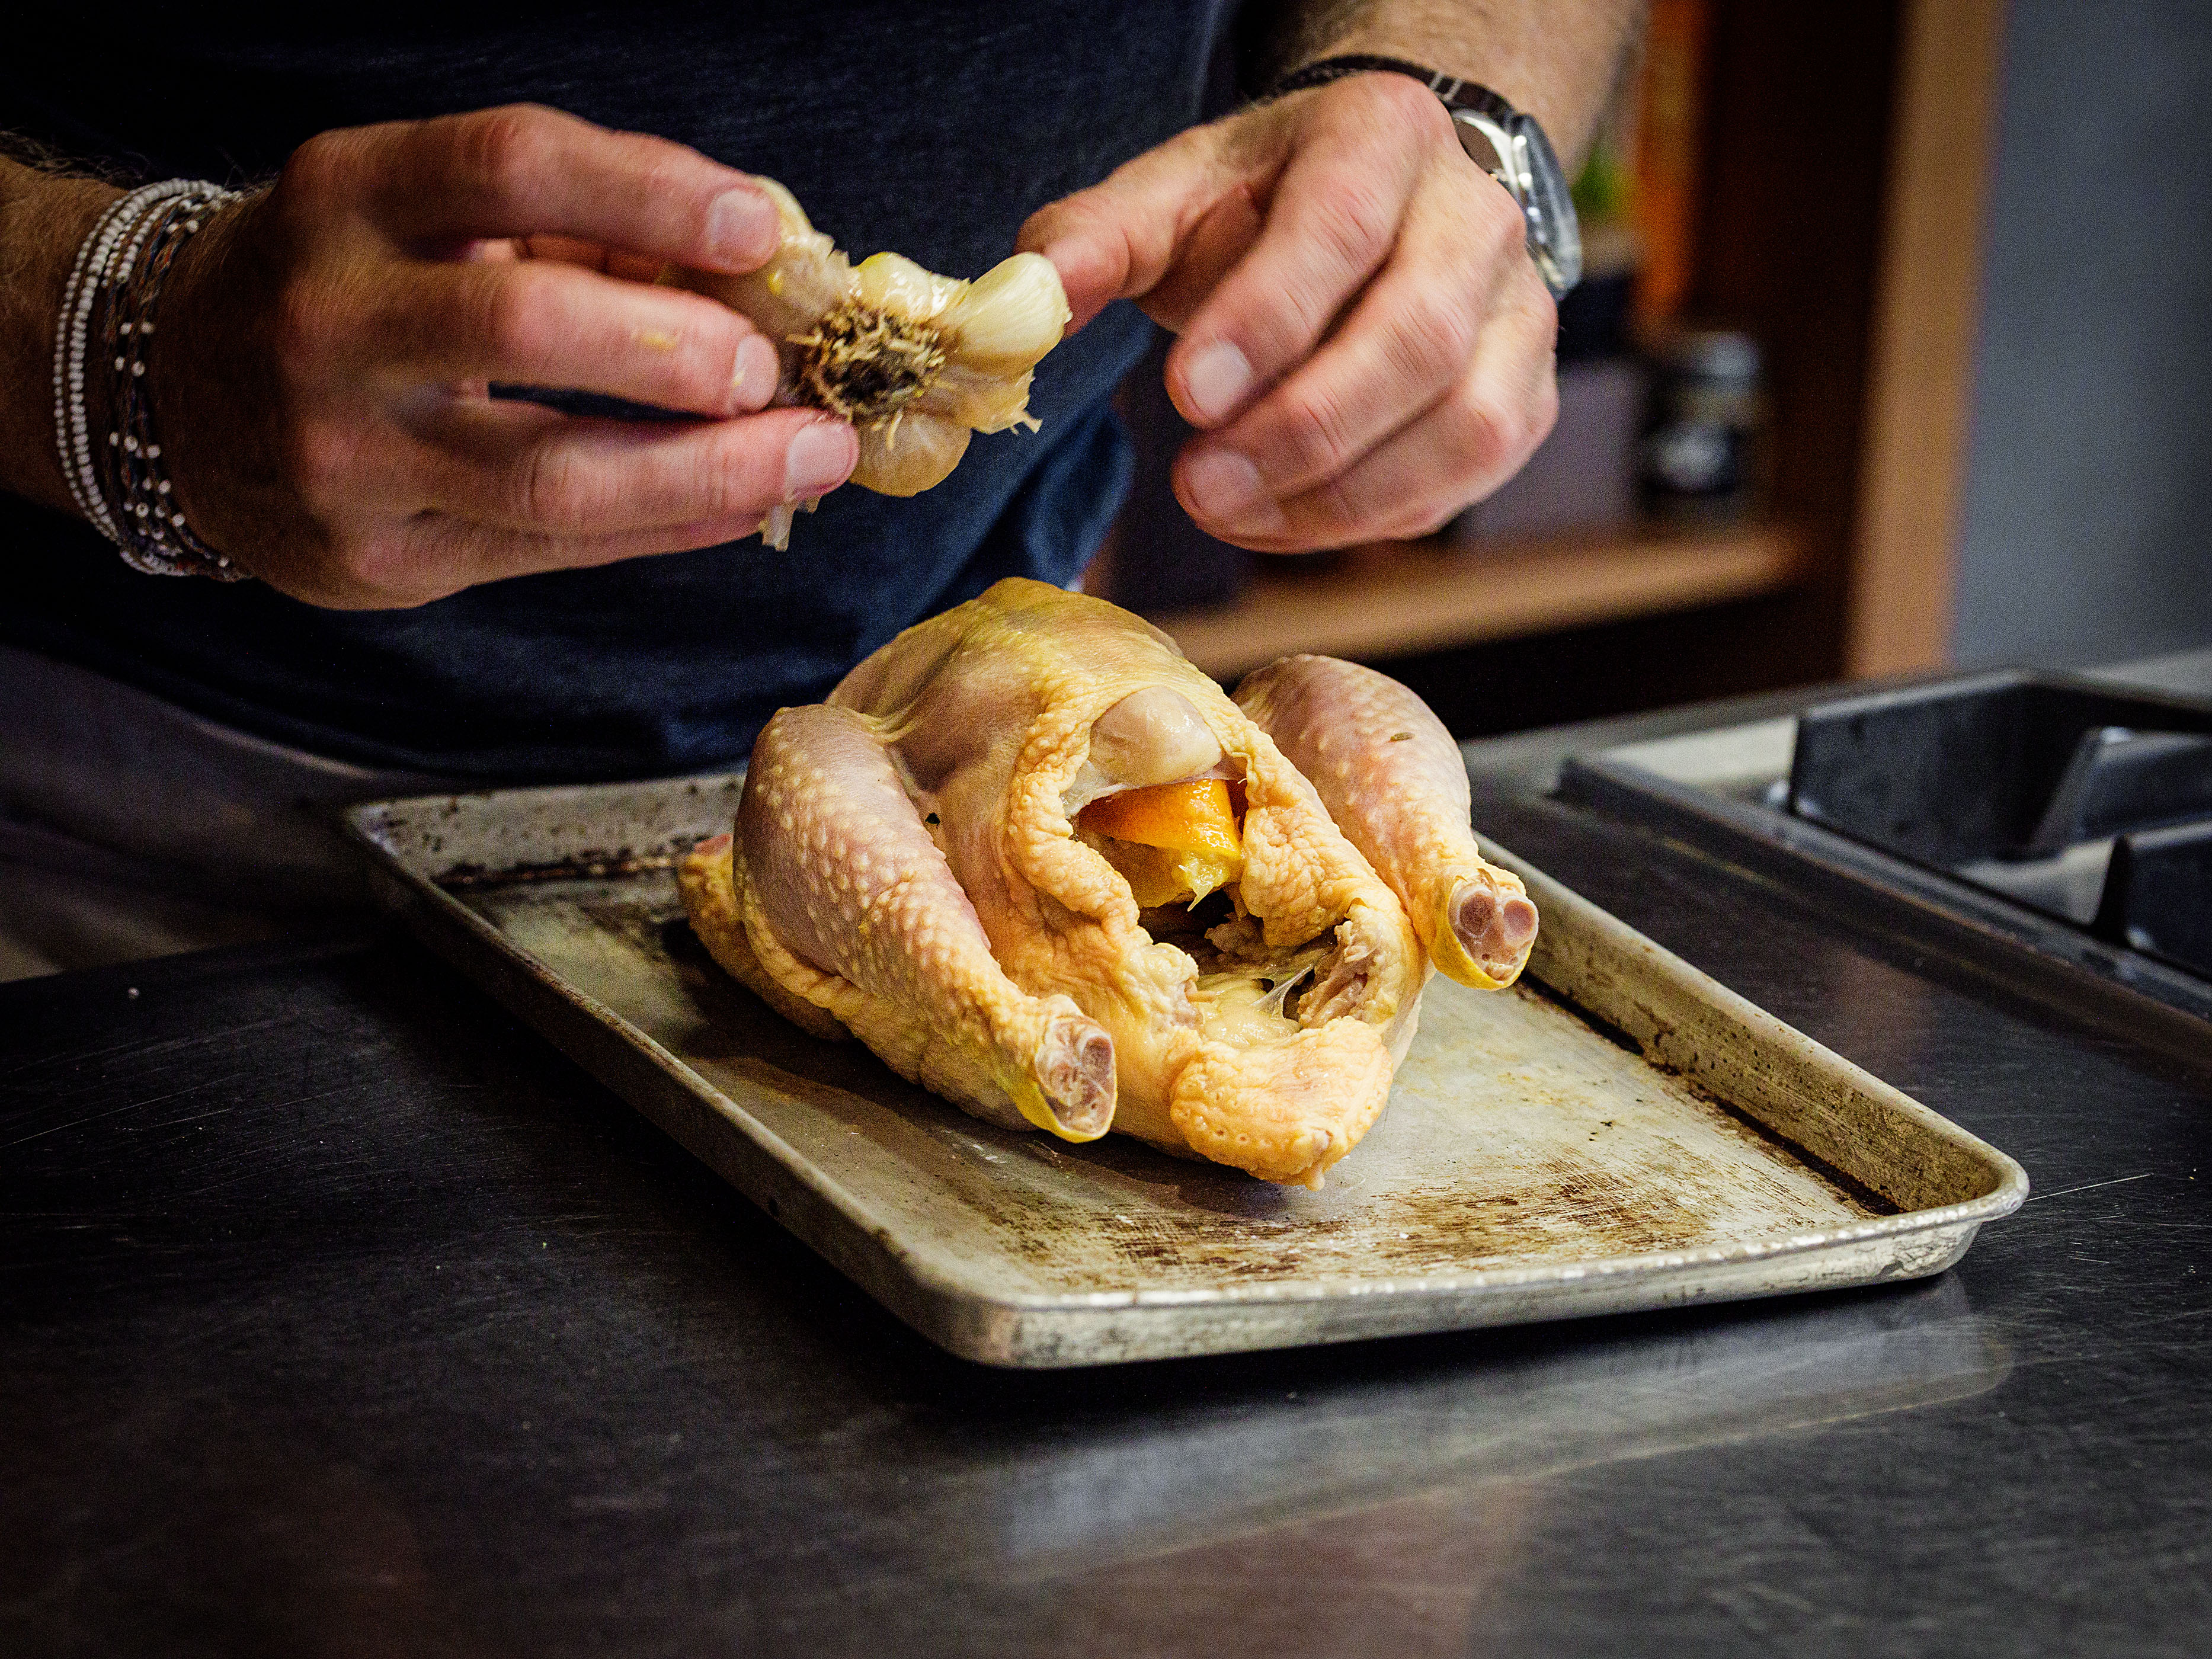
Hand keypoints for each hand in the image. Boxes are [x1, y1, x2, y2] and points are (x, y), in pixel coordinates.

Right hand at [150, 104, 858, 607]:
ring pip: (552, 473)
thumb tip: (752, 271)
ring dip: (709, 469)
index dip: (648, 192)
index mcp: (348, 197)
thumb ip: (568, 232)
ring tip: (808, 455)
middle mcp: (331, 319)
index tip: (756, 225)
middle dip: (678, 350)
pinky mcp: (375, 556)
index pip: (508, 168)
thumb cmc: (348, 288)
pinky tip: (746, 508)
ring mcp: (345, 451)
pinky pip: (553, 550)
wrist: (168, 397)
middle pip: (528, 325)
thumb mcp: (420, 219)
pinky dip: (668, 527)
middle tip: (770, 366)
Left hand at [1020, 74, 1558, 551]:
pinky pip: (1463, 480)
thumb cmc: (1263, 207)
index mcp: (1382, 136)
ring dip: (1340, 495)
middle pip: (1415, 339)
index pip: (1340, 229)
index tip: (1188, 397)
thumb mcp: (1173, 196)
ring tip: (1231, 515)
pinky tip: (1282, 521)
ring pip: (1462, 425)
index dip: (1268, 321)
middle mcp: (1476, 217)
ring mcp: (1517, 312)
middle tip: (1199, 488)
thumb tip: (1023, 305)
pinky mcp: (1523, 396)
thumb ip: (1095, 241)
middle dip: (1300, 432)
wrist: (1382, 201)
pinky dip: (1369, 521)